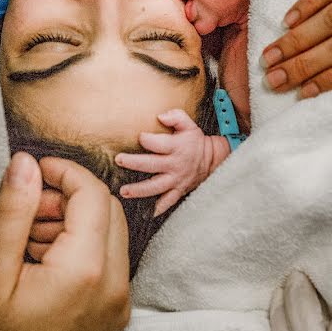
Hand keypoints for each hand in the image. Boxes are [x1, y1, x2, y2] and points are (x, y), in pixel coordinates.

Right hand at [0, 152, 130, 330]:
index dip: (64, 170)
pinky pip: (109, 261)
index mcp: (84, 270)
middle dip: (69, 196)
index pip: (92, 193)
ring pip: (110, 233)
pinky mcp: (115, 312)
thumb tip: (25, 165)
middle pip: (108, 209)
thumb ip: (12, 212)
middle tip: (29, 207)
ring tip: (29, 238)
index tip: (37, 169)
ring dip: (75, 221)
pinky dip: (82, 246)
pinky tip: (44, 260)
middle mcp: (113, 284)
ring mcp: (118, 301)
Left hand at [115, 109, 229, 216]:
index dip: (146, 139)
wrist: (212, 160)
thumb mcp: (189, 124)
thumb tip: (160, 116)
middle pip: (152, 165)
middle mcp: (175, 165)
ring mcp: (176, 180)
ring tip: (123, 191)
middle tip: (119, 160)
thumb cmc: (195, 141)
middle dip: (134, 163)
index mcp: (177, 147)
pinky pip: (168, 202)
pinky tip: (145, 214)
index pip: (157, 143)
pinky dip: (158, 209)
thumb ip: (175, 116)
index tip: (139, 137)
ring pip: (156, 187)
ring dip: (139, 190)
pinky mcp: (178, 190)